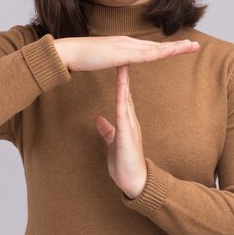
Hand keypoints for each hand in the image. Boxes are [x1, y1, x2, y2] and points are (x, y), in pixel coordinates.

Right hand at [54, 36, 198, 71]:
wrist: (70, 51)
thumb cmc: (84, 56)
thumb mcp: (105, 58)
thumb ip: (116, 59)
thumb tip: (122, 61)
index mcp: (126, 45)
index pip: (151, 47)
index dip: (168, 48)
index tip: (182, 48)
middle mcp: (129, 42)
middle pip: (158, 46)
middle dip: (177, 46)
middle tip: (195, 45)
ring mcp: (125, 46)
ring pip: (155, 49)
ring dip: (174, 48)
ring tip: (190, 47)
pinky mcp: (120, 54)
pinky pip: (143, 55)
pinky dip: (157, 54)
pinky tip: (168, 54)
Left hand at [95, 65, 146, 198]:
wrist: (134, 181)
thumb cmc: (124, 164)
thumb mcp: (113, 143)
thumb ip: (107, 131)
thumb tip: (99, 119)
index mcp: (126, 120)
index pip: (122, 94)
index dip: (120, 78)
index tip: (116, 62)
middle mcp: (130, 120)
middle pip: (126, 91)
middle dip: (125, 73)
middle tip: (123, 53)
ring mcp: (130, 126)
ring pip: (126, 99)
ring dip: (124, 82)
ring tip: (123, 64)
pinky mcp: (127, 135)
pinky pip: (123, 115)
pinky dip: (122, 101)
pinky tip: (120, 91)